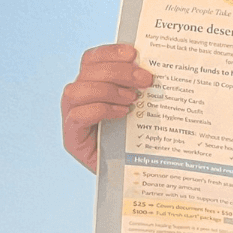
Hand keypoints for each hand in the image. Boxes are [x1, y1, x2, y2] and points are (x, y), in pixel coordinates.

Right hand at [61, 43, 152, 172]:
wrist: (132, 179)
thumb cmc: (140, 144)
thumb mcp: (143, 111)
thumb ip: (142, 90)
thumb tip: (160, 69)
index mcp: (92, 86)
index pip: (92, 60)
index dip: (110, 52)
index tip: (134, 52)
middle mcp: (78, 100)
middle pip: (87, 71)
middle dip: (118, 71)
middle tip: (146, 80)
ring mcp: (72, 119)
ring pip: (76, 90)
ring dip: (107, 89)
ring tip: (133, 99)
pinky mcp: (72, 140)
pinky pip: (77, 116)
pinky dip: (100, 109)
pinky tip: (123, 113)